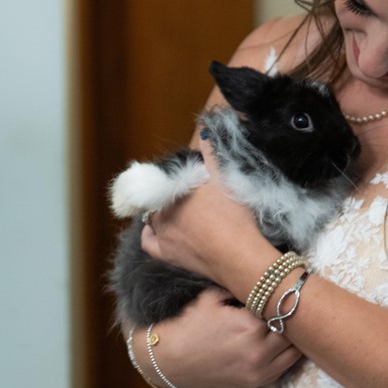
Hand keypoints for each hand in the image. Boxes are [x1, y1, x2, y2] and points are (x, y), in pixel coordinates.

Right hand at [130, 287, 301, 387]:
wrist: (169, 360)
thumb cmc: (188, 323)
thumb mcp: (212, 296)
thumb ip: (241, 287)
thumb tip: (264, 278)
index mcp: (250, 325)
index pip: (284, 307)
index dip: (287, 295)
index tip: (289, 286)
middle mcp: (260, 351)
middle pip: (294, 330)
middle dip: (293, 315)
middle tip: (294, 302)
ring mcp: (259, 371)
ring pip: (295, 351)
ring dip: (295, 336)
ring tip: (294, 321)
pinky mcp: (255, 383)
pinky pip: (284, 368)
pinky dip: (288, 353)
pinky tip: (285, 340)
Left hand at [141, 139, 267, 289]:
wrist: (239, 256)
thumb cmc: (234, 216)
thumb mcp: (225, 178)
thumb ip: (211, 153)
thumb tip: (204, 131)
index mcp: (175, 188)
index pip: (169, 176)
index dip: (181, 176)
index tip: (194, 179)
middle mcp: (162, 209)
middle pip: (161, 195)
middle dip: (172, 193)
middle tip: (193, 197)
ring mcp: (161, 233)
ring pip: (153, 216)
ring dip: (162, 212)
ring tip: (181, 213)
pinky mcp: (165, 254)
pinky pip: (148, 242)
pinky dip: (151, 234)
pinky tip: (158, 231)